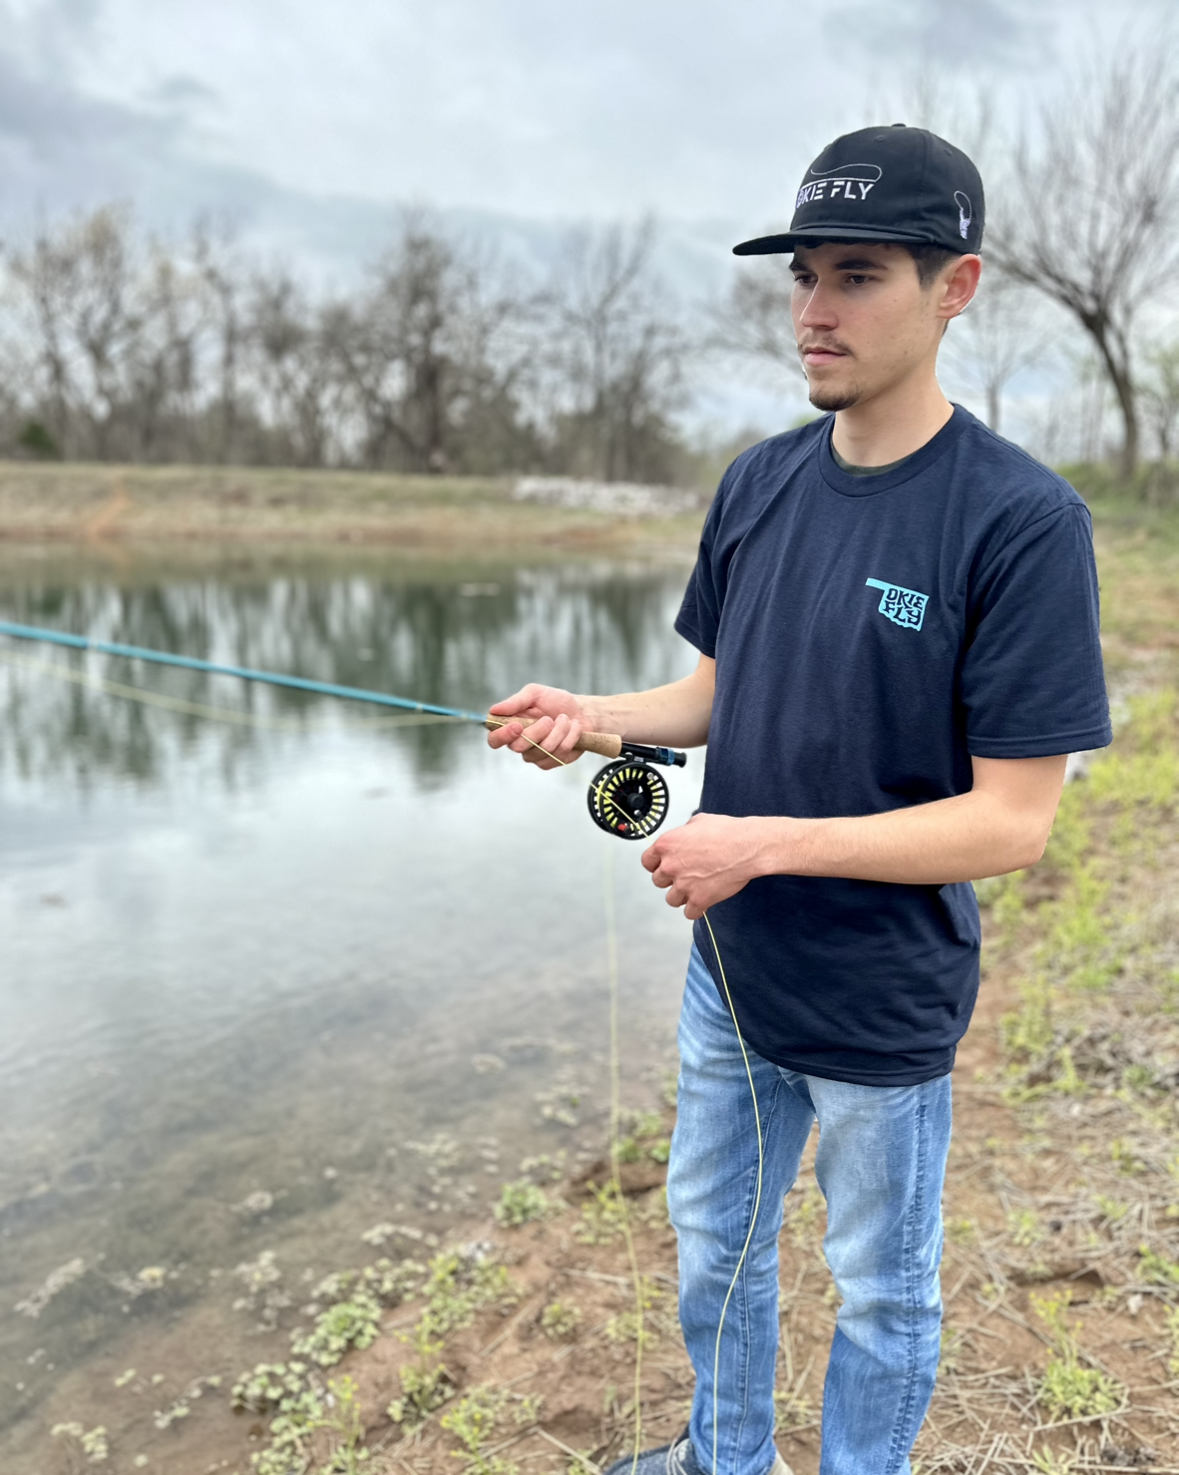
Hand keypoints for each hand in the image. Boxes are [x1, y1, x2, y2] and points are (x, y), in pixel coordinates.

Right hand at [486, 684, 598, 768]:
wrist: (581, 711)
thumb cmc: (554, 701)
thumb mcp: (535, 693)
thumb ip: (515, 701)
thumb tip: (493, 710)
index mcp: (510, 727)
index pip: (494, 740)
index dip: (503, 736)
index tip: (518, 726)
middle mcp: (519, 743)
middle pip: (518, 747)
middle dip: (538, 731)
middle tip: (549, 719)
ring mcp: (535, 755)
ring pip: (542, 750)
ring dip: (559, 731)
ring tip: (565, 719)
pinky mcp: (551, 761)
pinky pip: (558, 755)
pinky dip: (570, 738)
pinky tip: (573, 728)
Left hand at [641, 813, 766, 919]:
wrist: (746, 846)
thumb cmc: (727, 832)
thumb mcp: (698, 821)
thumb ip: (684, 832)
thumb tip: (684, 836)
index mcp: (666, 845)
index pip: (647, 862)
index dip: (656, 864)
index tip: (662, 866)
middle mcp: (670, 866)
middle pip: (658, 881)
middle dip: (670, 879)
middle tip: (684, 875)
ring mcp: (684, 885)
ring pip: (671, 899)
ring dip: (681, 896)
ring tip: (694, 889)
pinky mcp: (699, 899)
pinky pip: (690, 913)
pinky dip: (696, 909)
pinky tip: (703, 901)